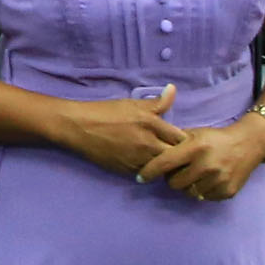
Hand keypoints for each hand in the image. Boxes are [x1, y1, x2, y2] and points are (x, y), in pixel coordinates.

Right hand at [48, 82, 187, 178]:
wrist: (79, 127)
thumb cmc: (106, 112)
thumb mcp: (133, 103)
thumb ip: (157, 102)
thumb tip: (173, 89)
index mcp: (152, 124)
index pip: (182, 138)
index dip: (185, 140)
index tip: (182, 140)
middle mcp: (148, 143)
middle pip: (176, 156)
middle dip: (178, 156)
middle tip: (176, 153)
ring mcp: (138, 159)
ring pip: (163, 168)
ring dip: (165, 165)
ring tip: (162, 160)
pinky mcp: (128, 171)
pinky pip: (147, 174)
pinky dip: (149, 170)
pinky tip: (146, 164)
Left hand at [140, 117, 264, 201]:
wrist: (248, 144)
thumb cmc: (215, 138)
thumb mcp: (194, 134)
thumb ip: (174, 143)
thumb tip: (149, 152)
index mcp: (195, 148)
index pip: (165, 163)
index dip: (149, 172)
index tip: (140, 178)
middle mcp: (206, 165)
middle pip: (174, 183)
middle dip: (172, 178)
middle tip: (178, 171)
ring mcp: (218, 180)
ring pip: (189, 192)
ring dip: (187, 185)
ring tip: (194, 174)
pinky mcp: (227, 191)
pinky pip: (204, 197)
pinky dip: (202, 190)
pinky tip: (207, 179)